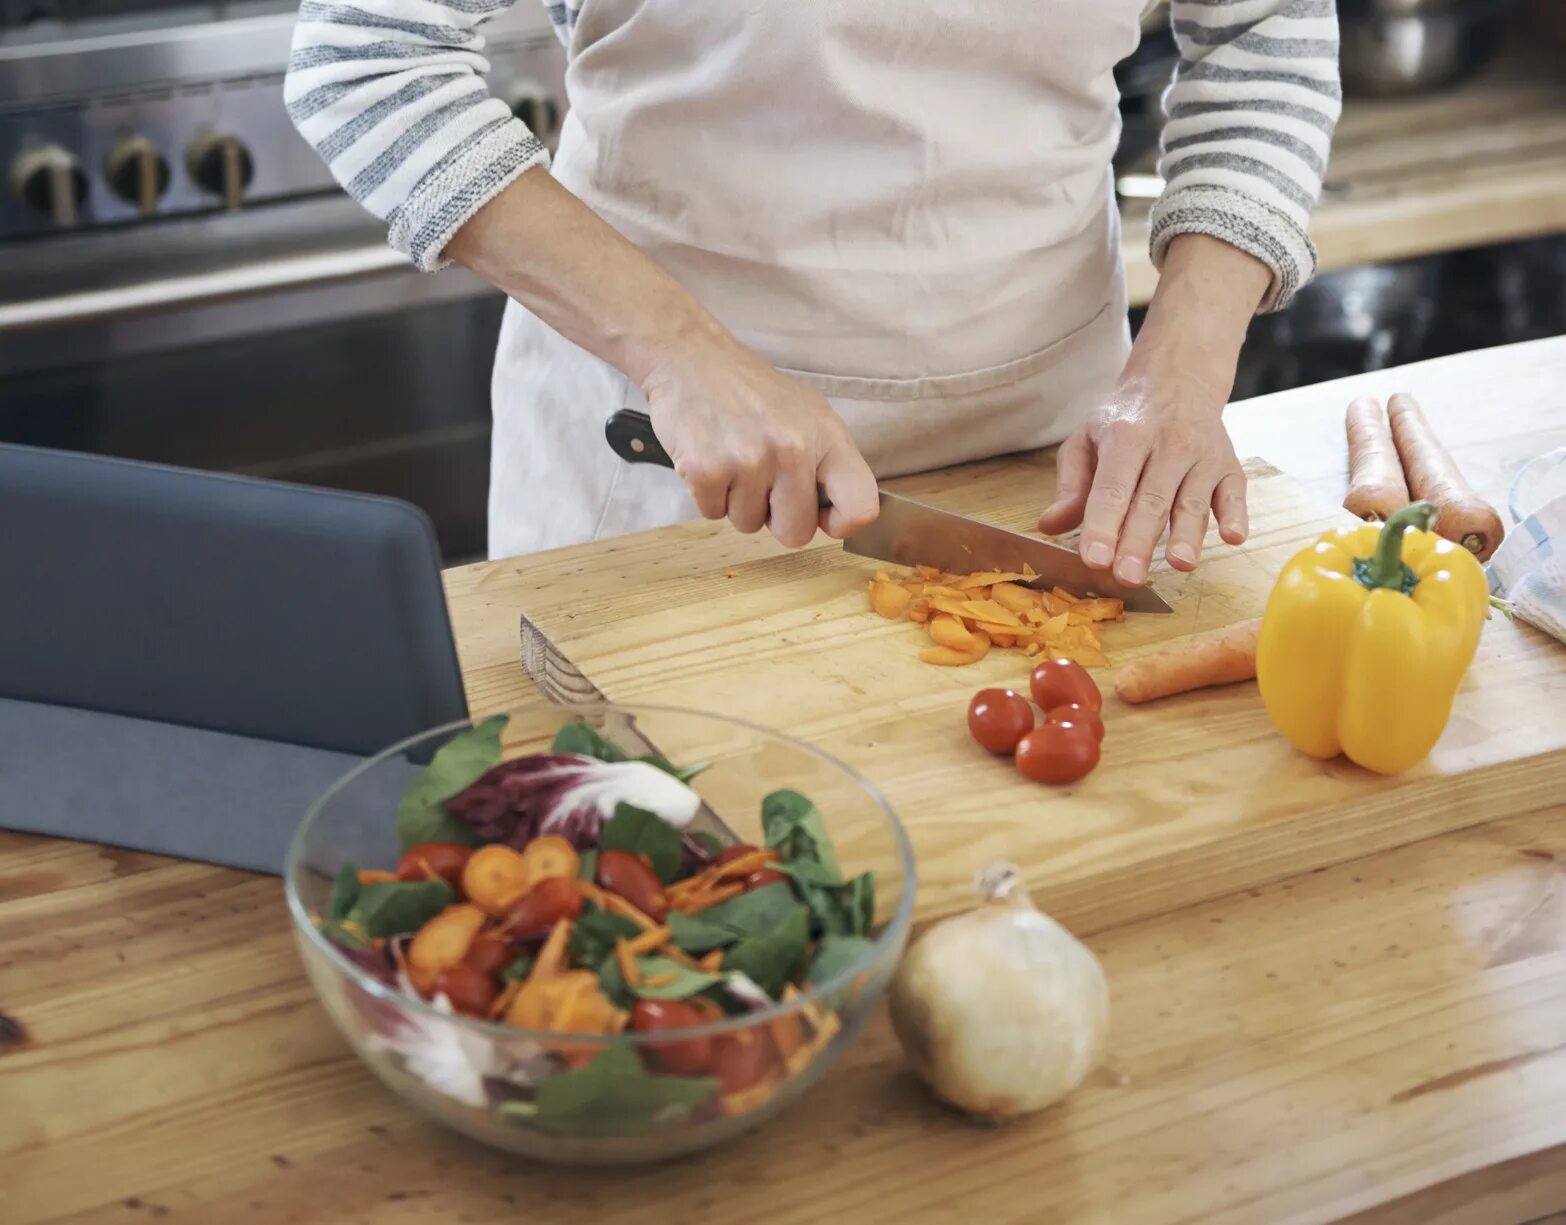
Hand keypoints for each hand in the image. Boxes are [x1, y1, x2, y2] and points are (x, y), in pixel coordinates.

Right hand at [641, 323, 878, 547]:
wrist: (691, 358)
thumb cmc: (751, 392)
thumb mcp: (808, 414)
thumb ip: (827, 464)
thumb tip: (837, 516)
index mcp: (828, 436)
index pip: (860, 508)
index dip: (840, 523)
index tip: (820, 515)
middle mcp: (793, 449)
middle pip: (796, 534)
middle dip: (775, 517)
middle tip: (761, 479)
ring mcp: (749, 461)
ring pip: (748, 525)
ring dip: (737, 501)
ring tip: (732, 457)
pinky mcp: (705, 470)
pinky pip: (713, 513)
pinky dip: (708, 494)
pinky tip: (710, 457)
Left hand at [1039, 368, 1247, 585]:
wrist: (1178, 379)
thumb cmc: (1124, 419)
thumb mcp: (1086, 438)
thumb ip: (1070, 484)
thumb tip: (1050, 525)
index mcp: (1125, 437)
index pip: (1111, 489)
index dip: (1102, 525)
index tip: (1093, 559)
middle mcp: (1167, 444)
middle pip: (1152, 501)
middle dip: (1139, 541)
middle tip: (1127, 577)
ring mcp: (1202, 456)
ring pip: (1193, 501)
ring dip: (1188, 535)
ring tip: (1180, 564)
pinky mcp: (1229, 466)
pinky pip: (1235, 493)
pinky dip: (1236, 515)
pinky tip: (1233, 538)